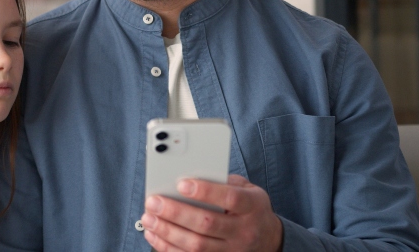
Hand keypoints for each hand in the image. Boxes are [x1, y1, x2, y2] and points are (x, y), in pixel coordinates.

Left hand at [140, 175, 282, 251]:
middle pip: (207, 224)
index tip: (181, 183)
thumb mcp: (247, 189)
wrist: (269, 239)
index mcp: (252, 206)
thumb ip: (222, 181)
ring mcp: (232, 251)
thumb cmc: (250, 208)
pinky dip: (168, 248)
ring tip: (149, 218)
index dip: (205, 191)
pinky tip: (154, 235)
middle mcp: (244, 231)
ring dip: (168, 232)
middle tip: (153, 202)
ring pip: (196, 245)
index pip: (230, 198)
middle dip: (176, 212)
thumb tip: (188, 175)